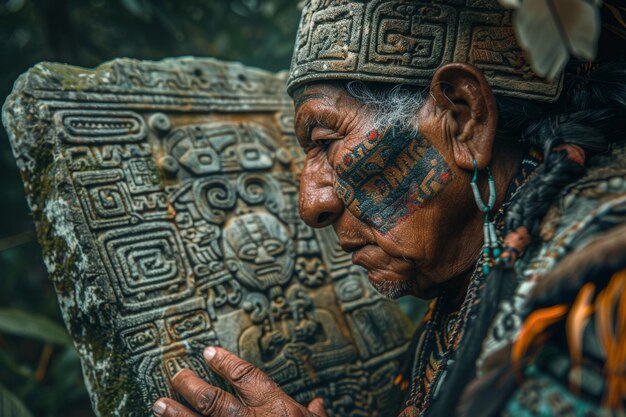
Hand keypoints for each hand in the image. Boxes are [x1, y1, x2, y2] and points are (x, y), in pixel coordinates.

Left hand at [153, 346, 327, 416]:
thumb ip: (312, 415)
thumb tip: (317, 405)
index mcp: (273, 407)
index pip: (244, 375)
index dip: (224, 361)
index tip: (208, 352)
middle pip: (212, 398)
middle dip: (190, 386)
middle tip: (176, 375)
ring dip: (175, 414)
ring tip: (159, 404)